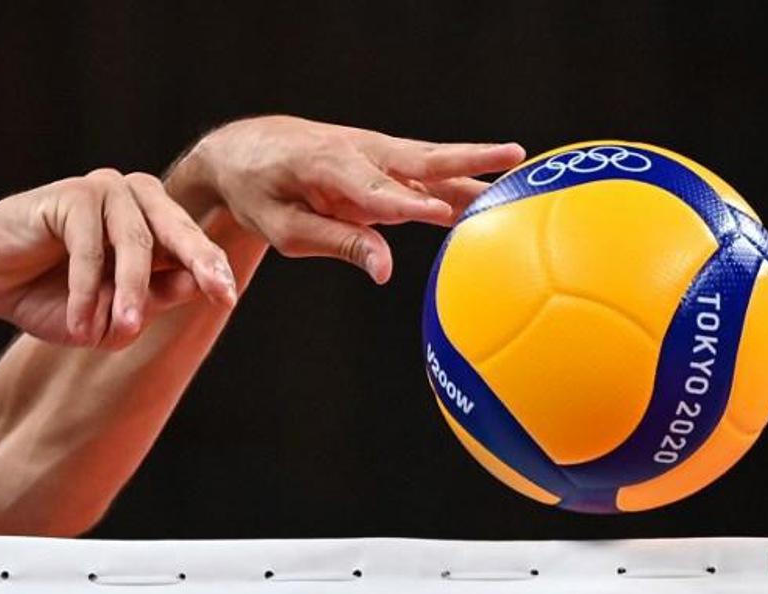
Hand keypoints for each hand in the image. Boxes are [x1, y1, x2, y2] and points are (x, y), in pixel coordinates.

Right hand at [0, 169, 238, 347]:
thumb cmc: (54, 298)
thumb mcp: (113, 314)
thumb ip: (154, 300)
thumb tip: (195, 285)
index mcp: (158, 224)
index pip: (193, 247)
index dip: (212, 270)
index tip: (228, 298)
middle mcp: (140, 199)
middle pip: (179, 234)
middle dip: (201, 264)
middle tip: (221, 294)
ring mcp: (107, 190)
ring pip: (137, 245)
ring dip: (129, 293)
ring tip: (118, 329)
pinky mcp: (73, 195)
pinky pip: (90, 247)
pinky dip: (85, 289)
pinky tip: (76, 323)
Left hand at [168, 116, 525, 282]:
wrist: (246, 147)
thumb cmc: (260, 191)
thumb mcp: (285, 228)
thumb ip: (338, 243)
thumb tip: (385, 270)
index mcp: (328, 166)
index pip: (379, 191)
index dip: (412, 204)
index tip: (443, 215)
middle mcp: (361, 151)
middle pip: (423, 158)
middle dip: (468, 161)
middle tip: (513, 160)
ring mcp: (377, 152)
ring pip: (434, 162)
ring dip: (478, 168)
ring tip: (521, 175)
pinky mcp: (386, 161)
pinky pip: (429, 170)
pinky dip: (462, 178)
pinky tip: (493, 195)